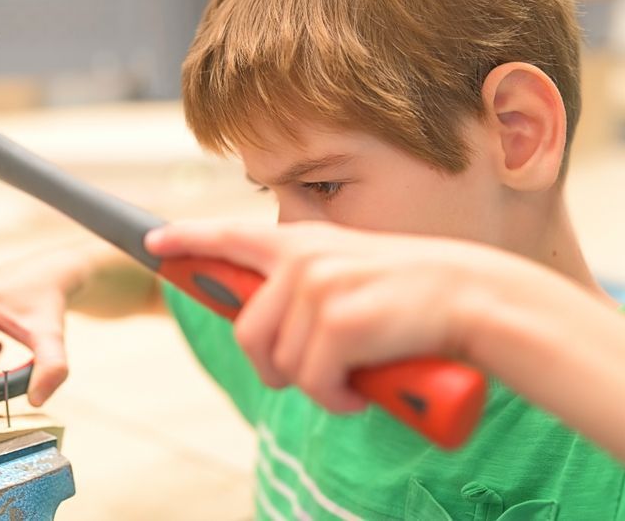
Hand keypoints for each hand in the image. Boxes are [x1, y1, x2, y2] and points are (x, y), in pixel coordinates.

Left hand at [146, 221, 512, 412]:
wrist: (478, 299)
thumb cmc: (414, 297)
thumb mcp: (351, 274)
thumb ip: (306, 286)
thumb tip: (263, 321)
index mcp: (304, 243)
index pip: (230, 235)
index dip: (188, 239)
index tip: (154, 241)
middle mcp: (302, 258)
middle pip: (247, 333)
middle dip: (274, 367)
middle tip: (314, 374)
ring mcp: (318, 286)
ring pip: (280, 364)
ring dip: (316, 385)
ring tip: (354, 372)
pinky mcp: (338, 320)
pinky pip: (311, 382)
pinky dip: (337, 398)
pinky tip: (363, 385)